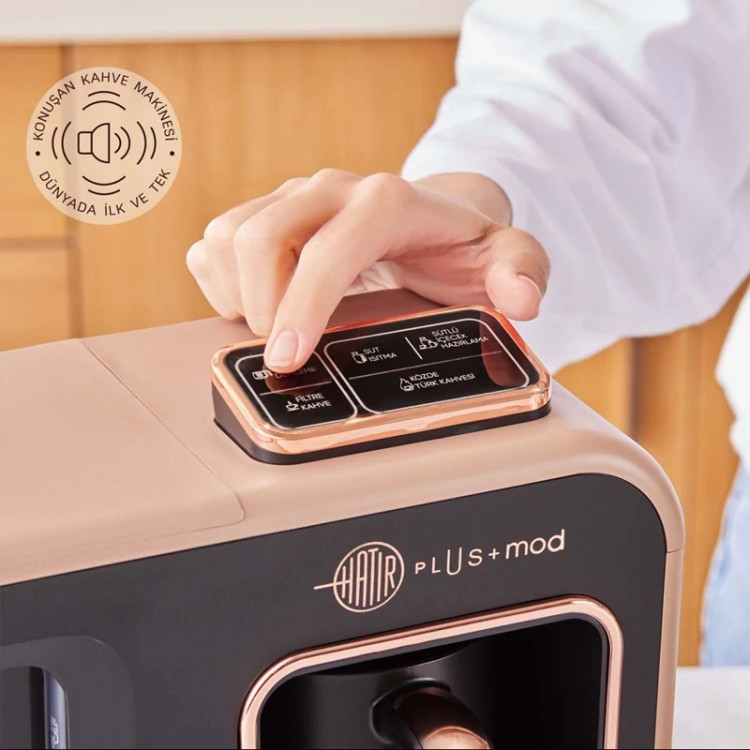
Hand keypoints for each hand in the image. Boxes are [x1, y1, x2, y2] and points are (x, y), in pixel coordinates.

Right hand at [187, 170, 548, 371]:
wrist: (432, 218)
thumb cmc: (460, 247)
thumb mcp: (504, 258)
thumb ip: (521, 272)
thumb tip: (522, 301)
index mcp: (385, 201)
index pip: (329, 249)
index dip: (303, 305)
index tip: (289, 359)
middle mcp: (331, 190)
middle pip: (259, 239)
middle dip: (262, 308)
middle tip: (288, 353)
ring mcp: (294, 197)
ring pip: (228, 238)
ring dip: (239, 295)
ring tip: (277, 328)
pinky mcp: (267, 210)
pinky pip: (214, 243)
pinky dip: (221, 281)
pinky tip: (260, 305)